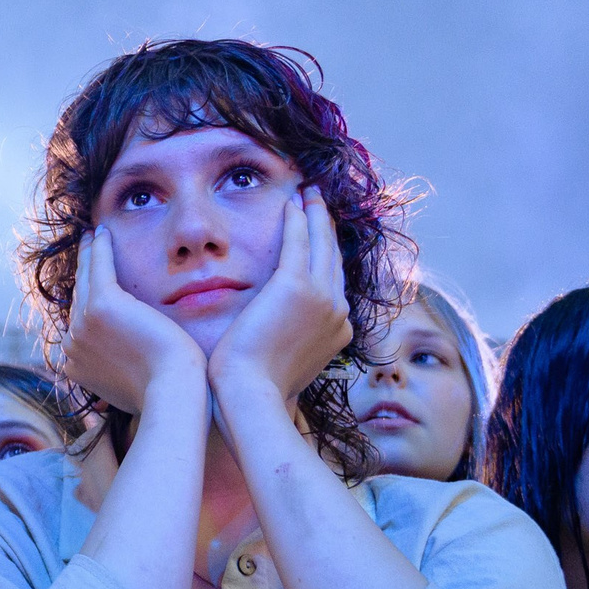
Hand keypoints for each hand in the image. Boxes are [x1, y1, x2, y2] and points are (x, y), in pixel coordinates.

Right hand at [57, 226, 206, 416]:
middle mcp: (72, 344)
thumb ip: (115, 376)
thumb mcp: (130, 387)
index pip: (79, 325)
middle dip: (83, 274)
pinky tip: (101, 232)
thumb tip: (116, 382)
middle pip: (78, 298)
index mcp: (75, 364)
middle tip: (87, 251)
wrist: (172, 388)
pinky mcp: (103, 305)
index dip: (86, 302)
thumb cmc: (162, 391)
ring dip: (88, 254)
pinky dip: (98, 247)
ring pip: (85, 279)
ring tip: (93, 238)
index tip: (93, 286)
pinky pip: (98, 267)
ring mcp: (83, 324)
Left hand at [206, 187, 351, 410]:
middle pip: (333, 258)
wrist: (249, 395)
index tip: (319, 234)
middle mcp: (338, 312)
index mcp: (337, 330)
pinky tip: (292, 203)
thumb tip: (276, 335)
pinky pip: (299, 243)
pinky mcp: (297, 287)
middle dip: (326, 227)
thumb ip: (289, 341)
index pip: (334, 282)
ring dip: (316, 215)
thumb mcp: (284, 361)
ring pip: (322, 245)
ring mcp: (323, 299)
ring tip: (309, 194)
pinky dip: (297, 220)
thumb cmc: (256, 386)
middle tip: (318, 202)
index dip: (327, 254)